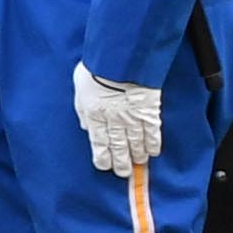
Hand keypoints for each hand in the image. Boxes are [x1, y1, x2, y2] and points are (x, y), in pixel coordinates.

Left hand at [74, 64, 165, 178]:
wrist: (119, 60)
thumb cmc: (96, 69)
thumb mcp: (79, 90)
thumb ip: (82, 110)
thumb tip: (85, 125)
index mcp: (94, 115)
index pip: (98, 142)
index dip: (102, 157)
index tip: (105, 166)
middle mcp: (113, 121)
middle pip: (118, 147)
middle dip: (121, 162)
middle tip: (123, 173)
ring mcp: (132, 117)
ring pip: (135, 142)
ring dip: (137, 155)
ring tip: (138, 163)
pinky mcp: (150, 111)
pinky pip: (153, 132)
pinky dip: (153, 144)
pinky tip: (153, 152)